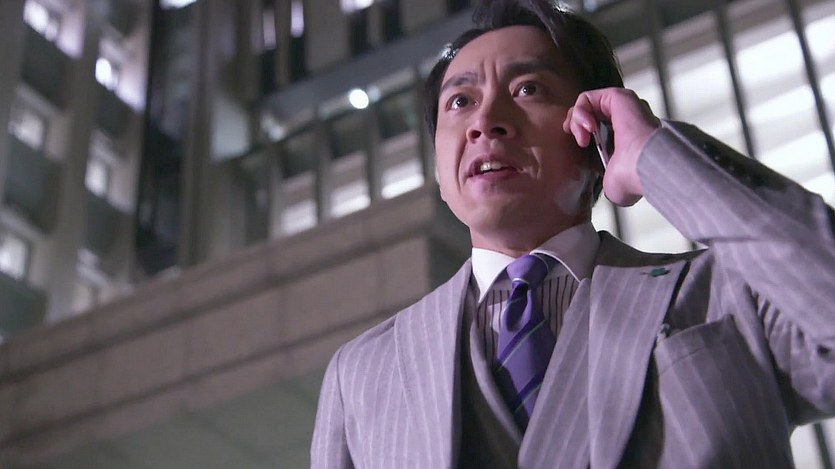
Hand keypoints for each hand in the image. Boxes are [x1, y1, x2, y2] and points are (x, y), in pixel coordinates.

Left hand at [562, 88, 660, 206]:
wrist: (645, 165)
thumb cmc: (633, 177)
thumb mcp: (613, 184)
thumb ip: (609, 180)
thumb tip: (610, 189)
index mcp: (627, 138)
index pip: (597, 129)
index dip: (581, 135)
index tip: (582, 148)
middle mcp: (627, 119)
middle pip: (589, 114)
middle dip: (575, 126)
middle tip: (581, 142)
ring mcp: (623, 106)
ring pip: (586, 105)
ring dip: (576, 121)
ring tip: (583, 138)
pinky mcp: (618, 97)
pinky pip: (586, 98)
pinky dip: (579, 112)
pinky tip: (587, 128)